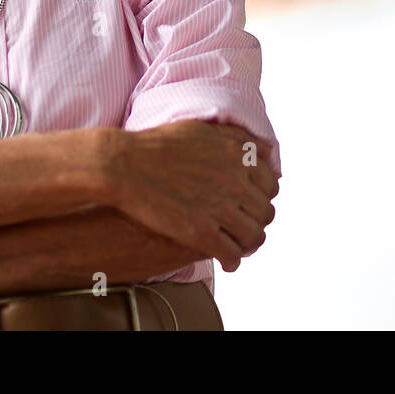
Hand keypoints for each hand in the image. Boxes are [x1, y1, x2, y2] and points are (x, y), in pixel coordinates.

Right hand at [106, 121, 278, 273]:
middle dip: (257, 221)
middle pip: (265, 212)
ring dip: (249, 244)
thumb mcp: (204, 131)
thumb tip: (266, 151)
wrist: (124, 164)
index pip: (271, 184)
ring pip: (253, 236)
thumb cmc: (158, 145)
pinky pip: (231, 253)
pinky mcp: (200, 232)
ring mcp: (219, 208)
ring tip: (239, 246)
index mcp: (237, 157)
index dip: (263, 196)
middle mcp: (235, 182)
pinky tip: (226, 262)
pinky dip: (233, 260)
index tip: (252, 203)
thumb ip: (238, 140)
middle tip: (245, 227)